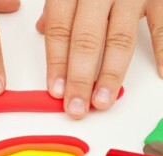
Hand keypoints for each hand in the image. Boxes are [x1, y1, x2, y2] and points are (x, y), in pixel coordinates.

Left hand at [37, 0, 162, 118]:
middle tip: (75, 108)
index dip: (56, 63)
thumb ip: (56, 3)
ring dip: (110, 75)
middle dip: (80, 78)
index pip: (60, 30)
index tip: (56, 91)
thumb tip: (41, 29)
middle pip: (86, 40)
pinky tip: (161, 74)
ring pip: (120, 39)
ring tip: (103, 102)